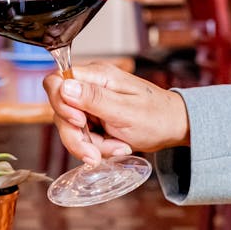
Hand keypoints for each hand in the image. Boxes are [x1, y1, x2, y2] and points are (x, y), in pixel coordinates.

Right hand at [43, 63, 189, 164]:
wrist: (174, 128)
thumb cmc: (157, 116)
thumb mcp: (125, 110)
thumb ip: (93, 99)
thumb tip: (64, 86)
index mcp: (98, 76)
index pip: (56, 81)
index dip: (60, 103)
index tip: (79, 121)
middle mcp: (90, 87)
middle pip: (60, 111)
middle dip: (77, 136)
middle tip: (95, 153)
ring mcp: (90, 104)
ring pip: (70, 128)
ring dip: (90, 145)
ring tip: (117, 148)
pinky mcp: (94, 119)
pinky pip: (82, 137)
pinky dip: (97, 147)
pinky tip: (117, 146)